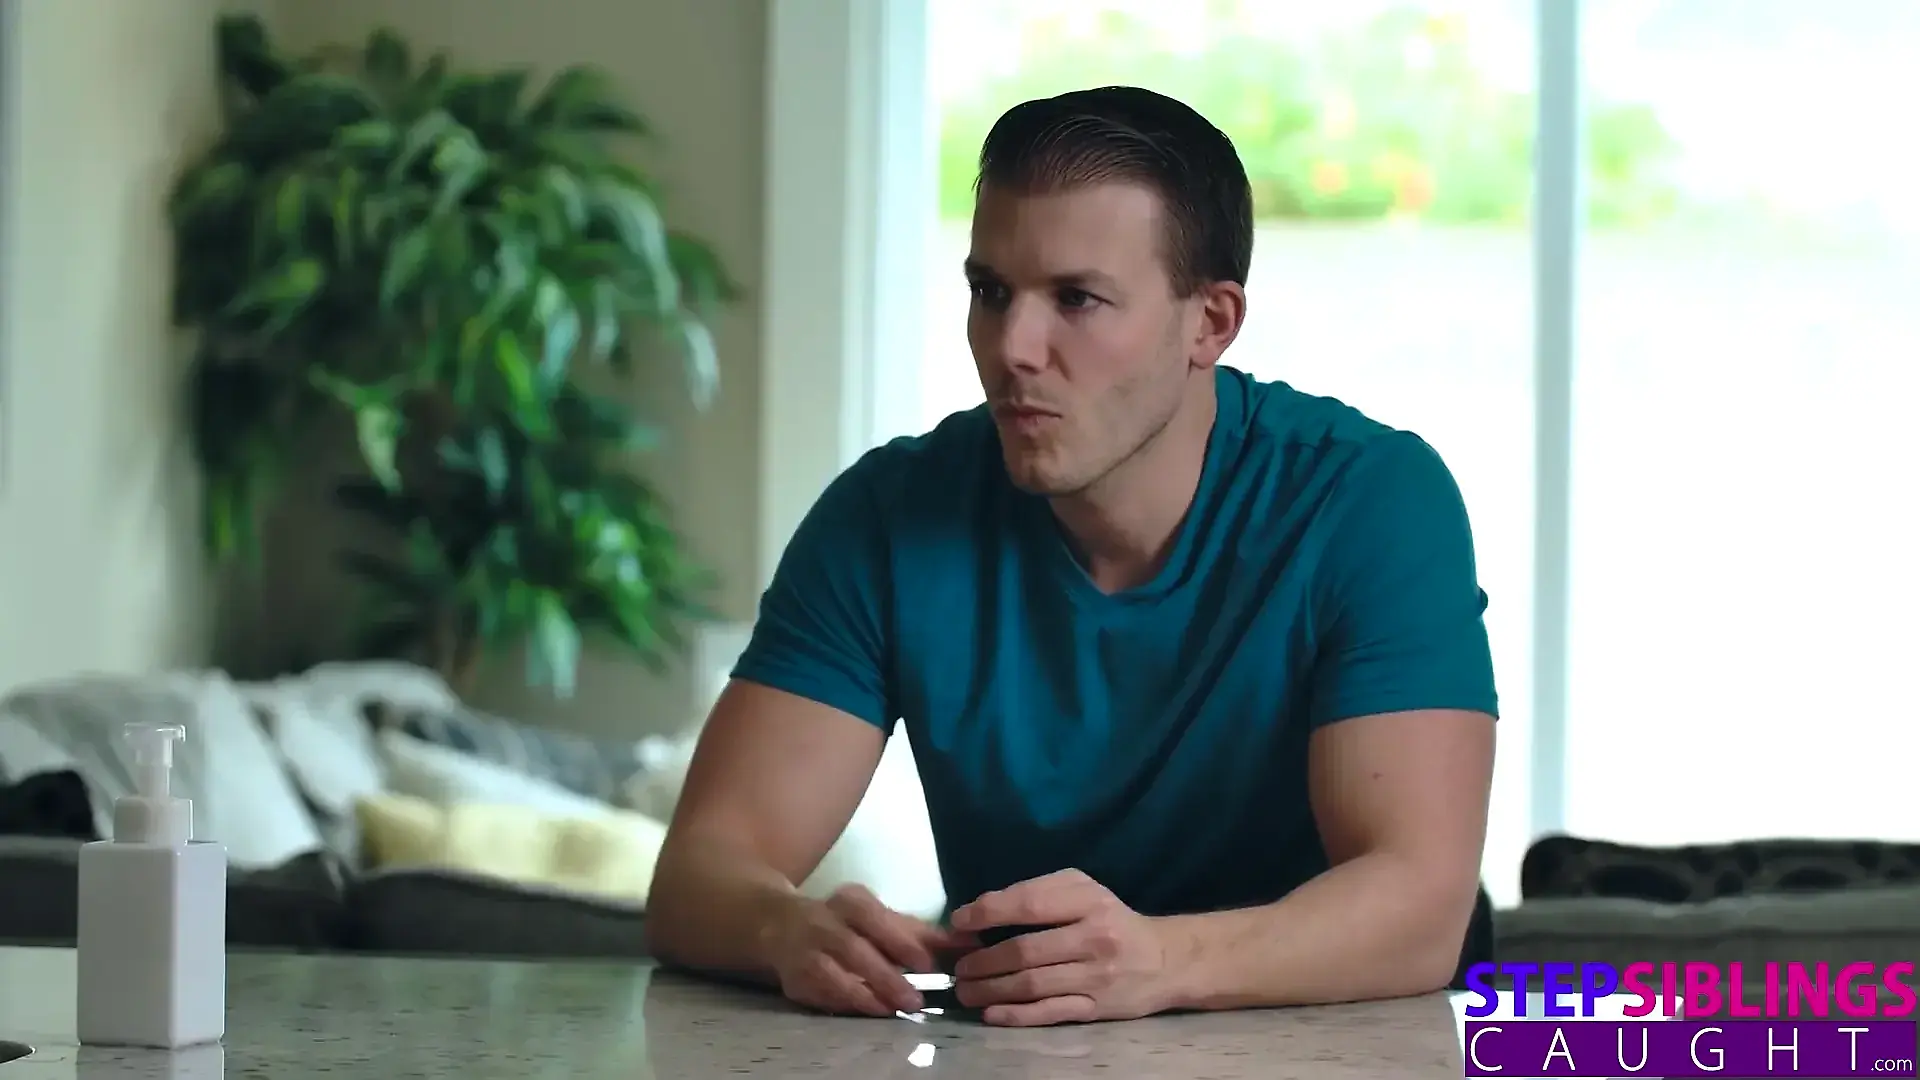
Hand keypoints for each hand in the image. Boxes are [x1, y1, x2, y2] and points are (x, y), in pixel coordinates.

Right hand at [766, 884, 976, 1017]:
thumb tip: (972, 943)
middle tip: (916, 1001)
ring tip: (894, 1010)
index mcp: (851, 901)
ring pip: (834, 974)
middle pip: (855, 949)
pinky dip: (847, 1004)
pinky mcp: (794, 978)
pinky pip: (822, 994)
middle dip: (886, 976)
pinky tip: (869, 1011)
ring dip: (866, 994)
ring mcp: (805, 950)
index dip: (901, 942)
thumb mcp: (883, 920)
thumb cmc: (848, 924)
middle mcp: (824, 921)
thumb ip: (925, 934)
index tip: (928, 965)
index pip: (877, 919)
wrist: (781, 926)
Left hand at [948, 868, 1177, 1025]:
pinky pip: (1050, 1012)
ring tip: (966, 991)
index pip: (1029, 904)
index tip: (959, 923)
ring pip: (1033, 984)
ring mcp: (1096, 976)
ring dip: (991, 989)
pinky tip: (992, 1013)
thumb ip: (1040, 893)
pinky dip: (1016, 1014)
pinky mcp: (1098, 1009)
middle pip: (1025, 950)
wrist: (1166, 961)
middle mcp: (1094, 937)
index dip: (987, 913)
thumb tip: (983, 909)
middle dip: (982, 960)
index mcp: (1088, 901)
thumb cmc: (1112, 920)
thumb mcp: (1084, 891)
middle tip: (957, 968)